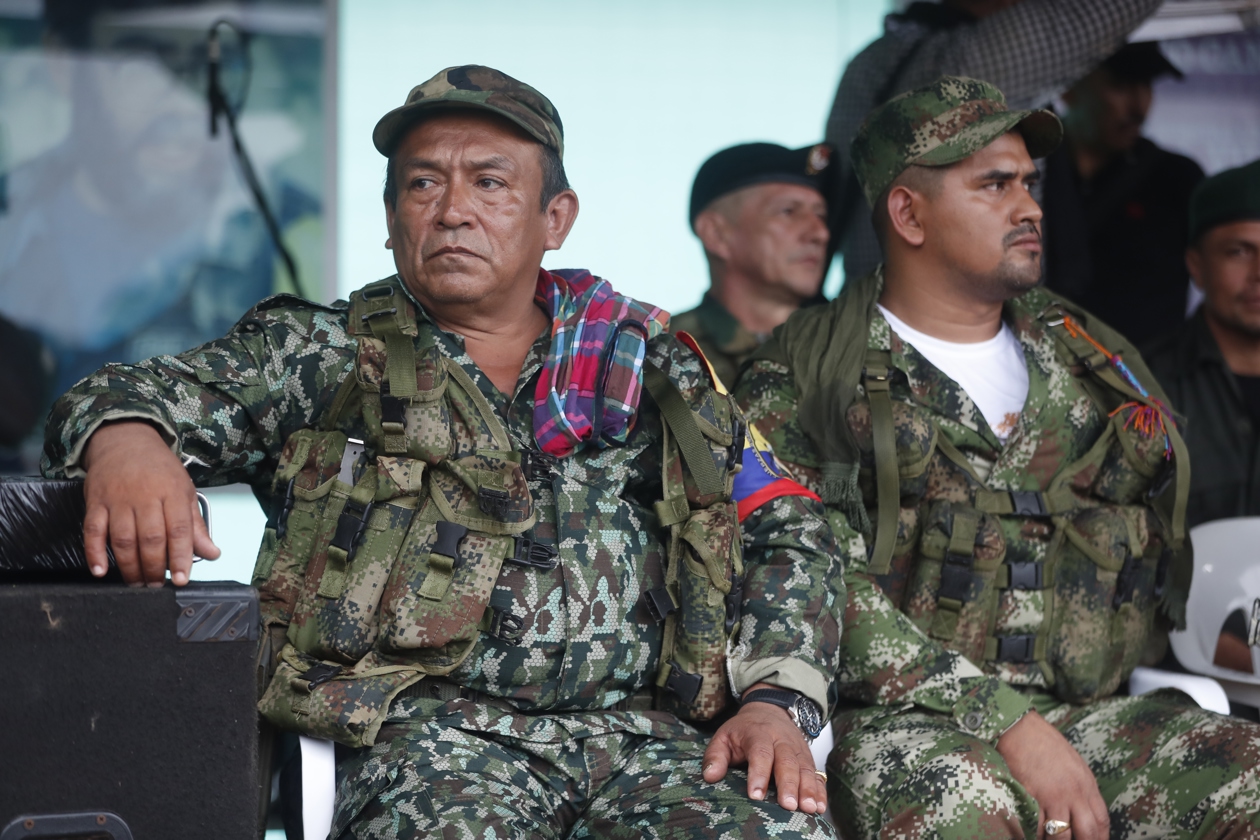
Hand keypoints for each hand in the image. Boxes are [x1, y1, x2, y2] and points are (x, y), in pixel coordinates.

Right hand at [82, 421, 218, 586]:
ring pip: (122, 538)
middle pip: (150, 538)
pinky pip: (92, 530)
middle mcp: (145, 496)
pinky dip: (94, 553)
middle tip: (157, 587)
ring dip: (129, 566)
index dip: (180, 557)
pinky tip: (100, 571)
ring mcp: (117, 499)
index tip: (181, 580)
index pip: (179, 530)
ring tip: (137, 584)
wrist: (125, 440)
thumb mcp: (185, 491)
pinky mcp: (95, 502)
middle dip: (154, 567)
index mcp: (172, 492)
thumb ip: (196, 525)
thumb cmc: (159, 469)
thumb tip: (212, 554)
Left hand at [702, 684, 825, 813]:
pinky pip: (816, 774)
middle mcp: (781, 740)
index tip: (755, 795)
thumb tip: (710, 776)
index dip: (758, 773)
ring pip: (804, 768)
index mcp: (758, 733)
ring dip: (808, 789)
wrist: (769, 710)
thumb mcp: (724, 736)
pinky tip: (820, 806)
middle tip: (788, 805)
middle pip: (786, 761)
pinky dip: (820, 790)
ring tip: (808, 808)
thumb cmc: (744, 729)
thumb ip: (715, 755)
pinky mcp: (808, 758)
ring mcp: (797, 749)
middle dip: (788, 784)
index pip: (760, 752)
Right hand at [997, 711, 1108, 839]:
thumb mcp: (1073, 763)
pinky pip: (1037, 827)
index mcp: (1086, 783)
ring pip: (1061, 836)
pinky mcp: (1032, 797)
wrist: (1019, 728)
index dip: (1100, 838)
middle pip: (1087, 833)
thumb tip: (1082, 809)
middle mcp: (1073, 793)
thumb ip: (1080, 786)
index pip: (1102, 820)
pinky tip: (1033, 833)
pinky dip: (1036, 833)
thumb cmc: (1043, 742)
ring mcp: (1053, 796)